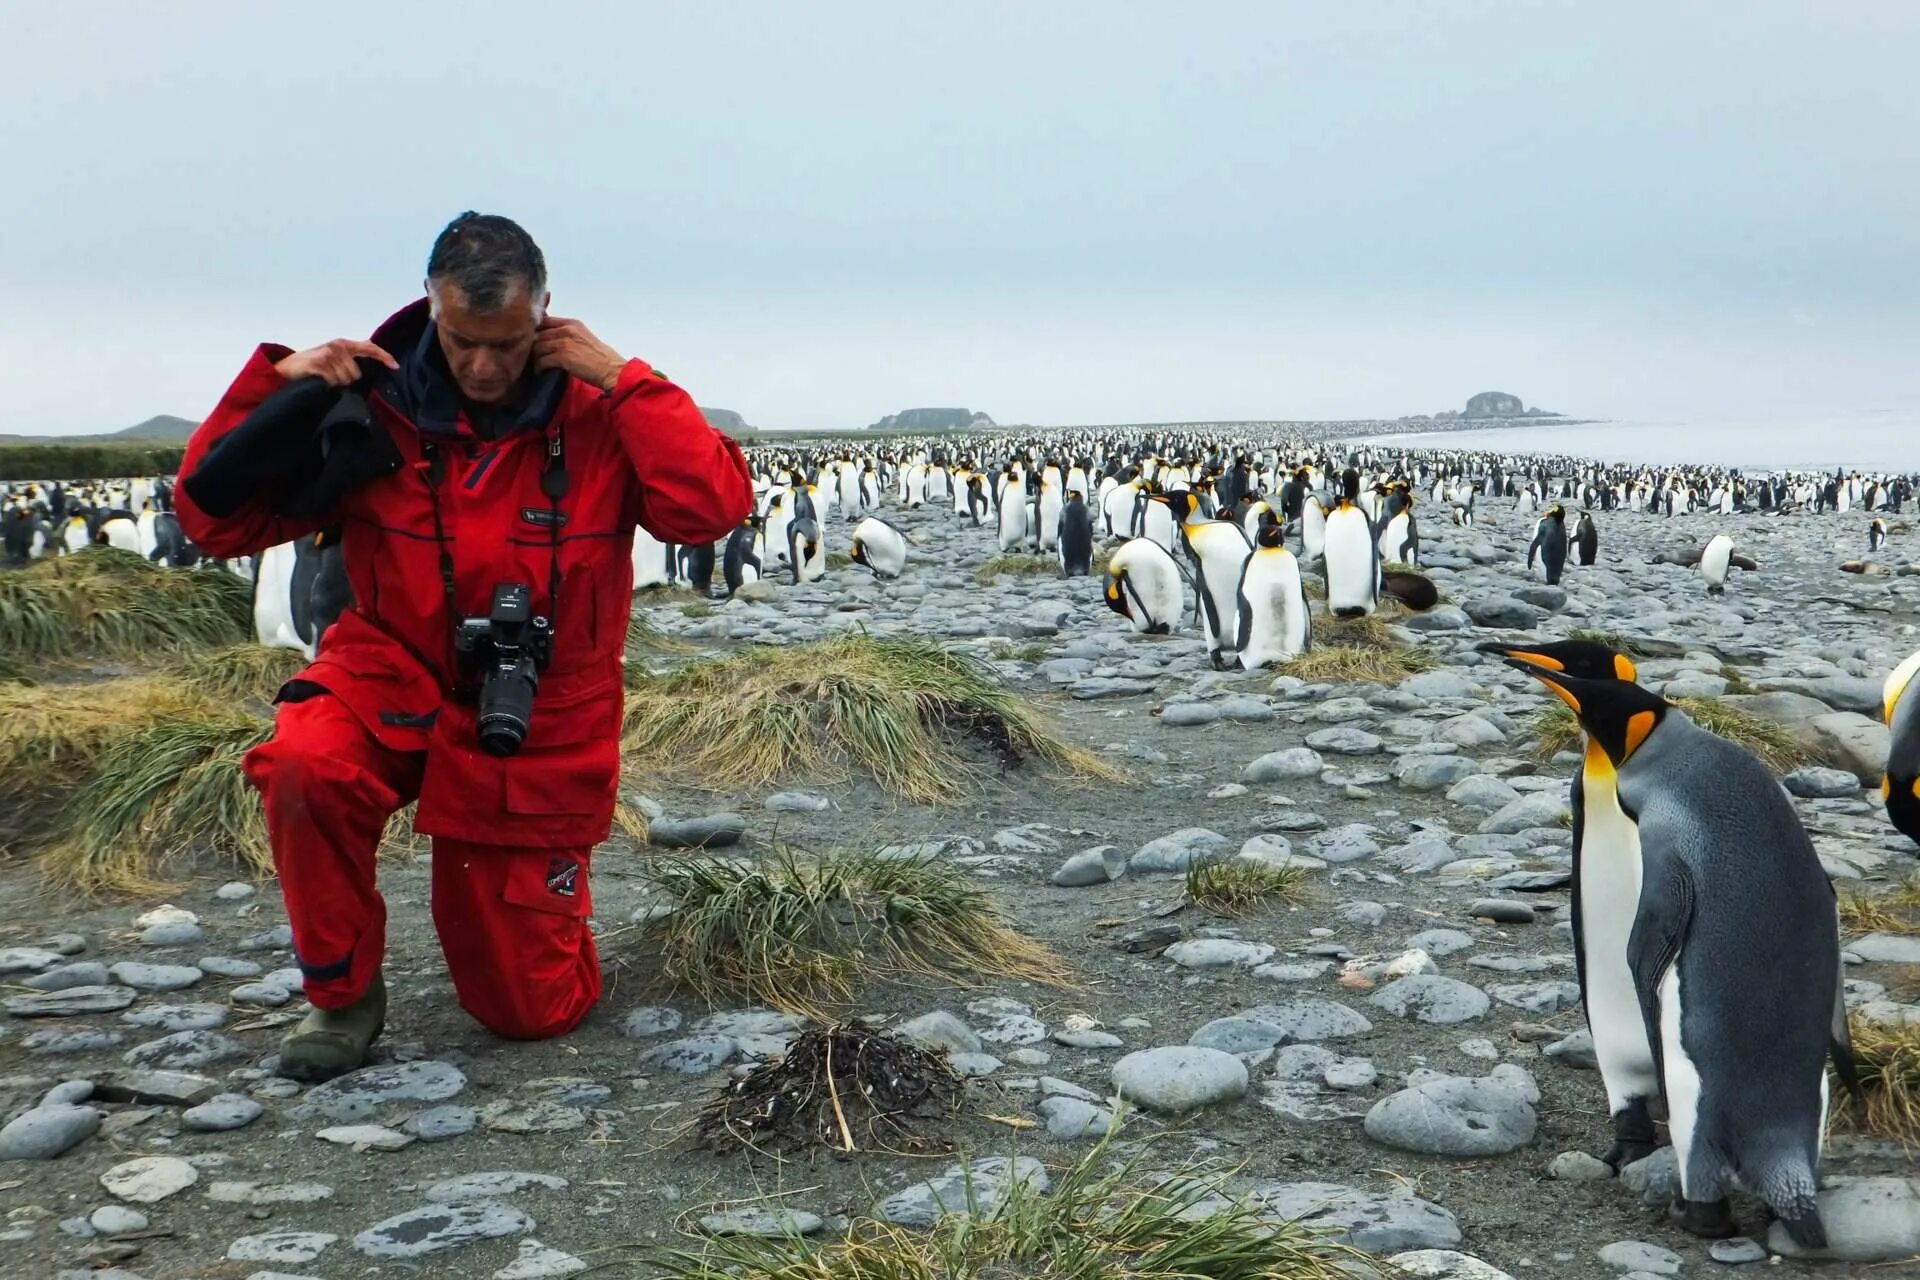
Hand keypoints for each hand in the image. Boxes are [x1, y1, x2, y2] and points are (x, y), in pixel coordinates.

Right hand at [274, 339, 397, 386]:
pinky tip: (318, 380)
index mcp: (343, 344)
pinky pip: (333, 382)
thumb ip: (349, 360)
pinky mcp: (319, 364)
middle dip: (346, 380)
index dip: (384, 356)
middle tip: (330, 376)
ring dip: (335, 383)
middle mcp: (337, 346)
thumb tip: (368, 368)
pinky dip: (326, 385)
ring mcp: (328, 354)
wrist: (285, 370)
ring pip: (345, 379)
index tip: (395, 366)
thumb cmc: (311, 366)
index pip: (369, 347)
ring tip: (323, 378)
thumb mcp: (332, 359)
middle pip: (356, 374)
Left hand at [534, 315, 625, 391]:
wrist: (612, 370)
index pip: (545, 320)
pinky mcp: (563, 357)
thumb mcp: (583, 338)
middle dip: (533, 346)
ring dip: (536, 358)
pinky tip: (542, 371)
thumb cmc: (601, 358)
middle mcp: (567, 329)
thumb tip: (549, 339)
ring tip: (538, 365)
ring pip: (538, 347)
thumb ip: (568, 334)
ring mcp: (564, 342)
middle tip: (533, 356)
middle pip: (538, 333)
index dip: (537, 330)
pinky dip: (540, 367)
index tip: (534, 341)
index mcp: (572, 323)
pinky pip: (542, 360)